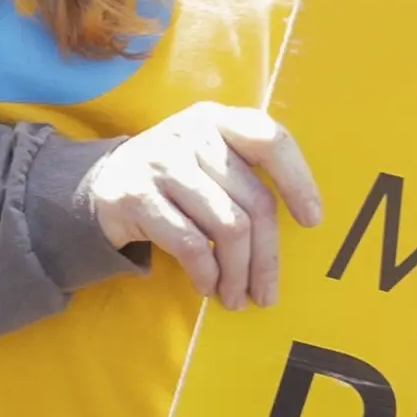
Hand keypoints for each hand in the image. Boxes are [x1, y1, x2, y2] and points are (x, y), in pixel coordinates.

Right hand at [81, 102, 321, 308]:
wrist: (104, 184)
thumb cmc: (176, 177)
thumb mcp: (210, 156)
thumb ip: (249, 172)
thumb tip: (300, 222)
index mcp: (218, 119)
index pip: (271, 141)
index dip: (298, 182)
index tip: (312, 221)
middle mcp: (191, 134)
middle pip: (254, 201)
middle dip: (266, 257)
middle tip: (267, 294)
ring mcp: (161, 163)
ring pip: (227, 227)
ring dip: (237, 272)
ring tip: (236, 297)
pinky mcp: (136, 197)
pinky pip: (189, 244)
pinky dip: (205, 273)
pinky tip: (208, 285)